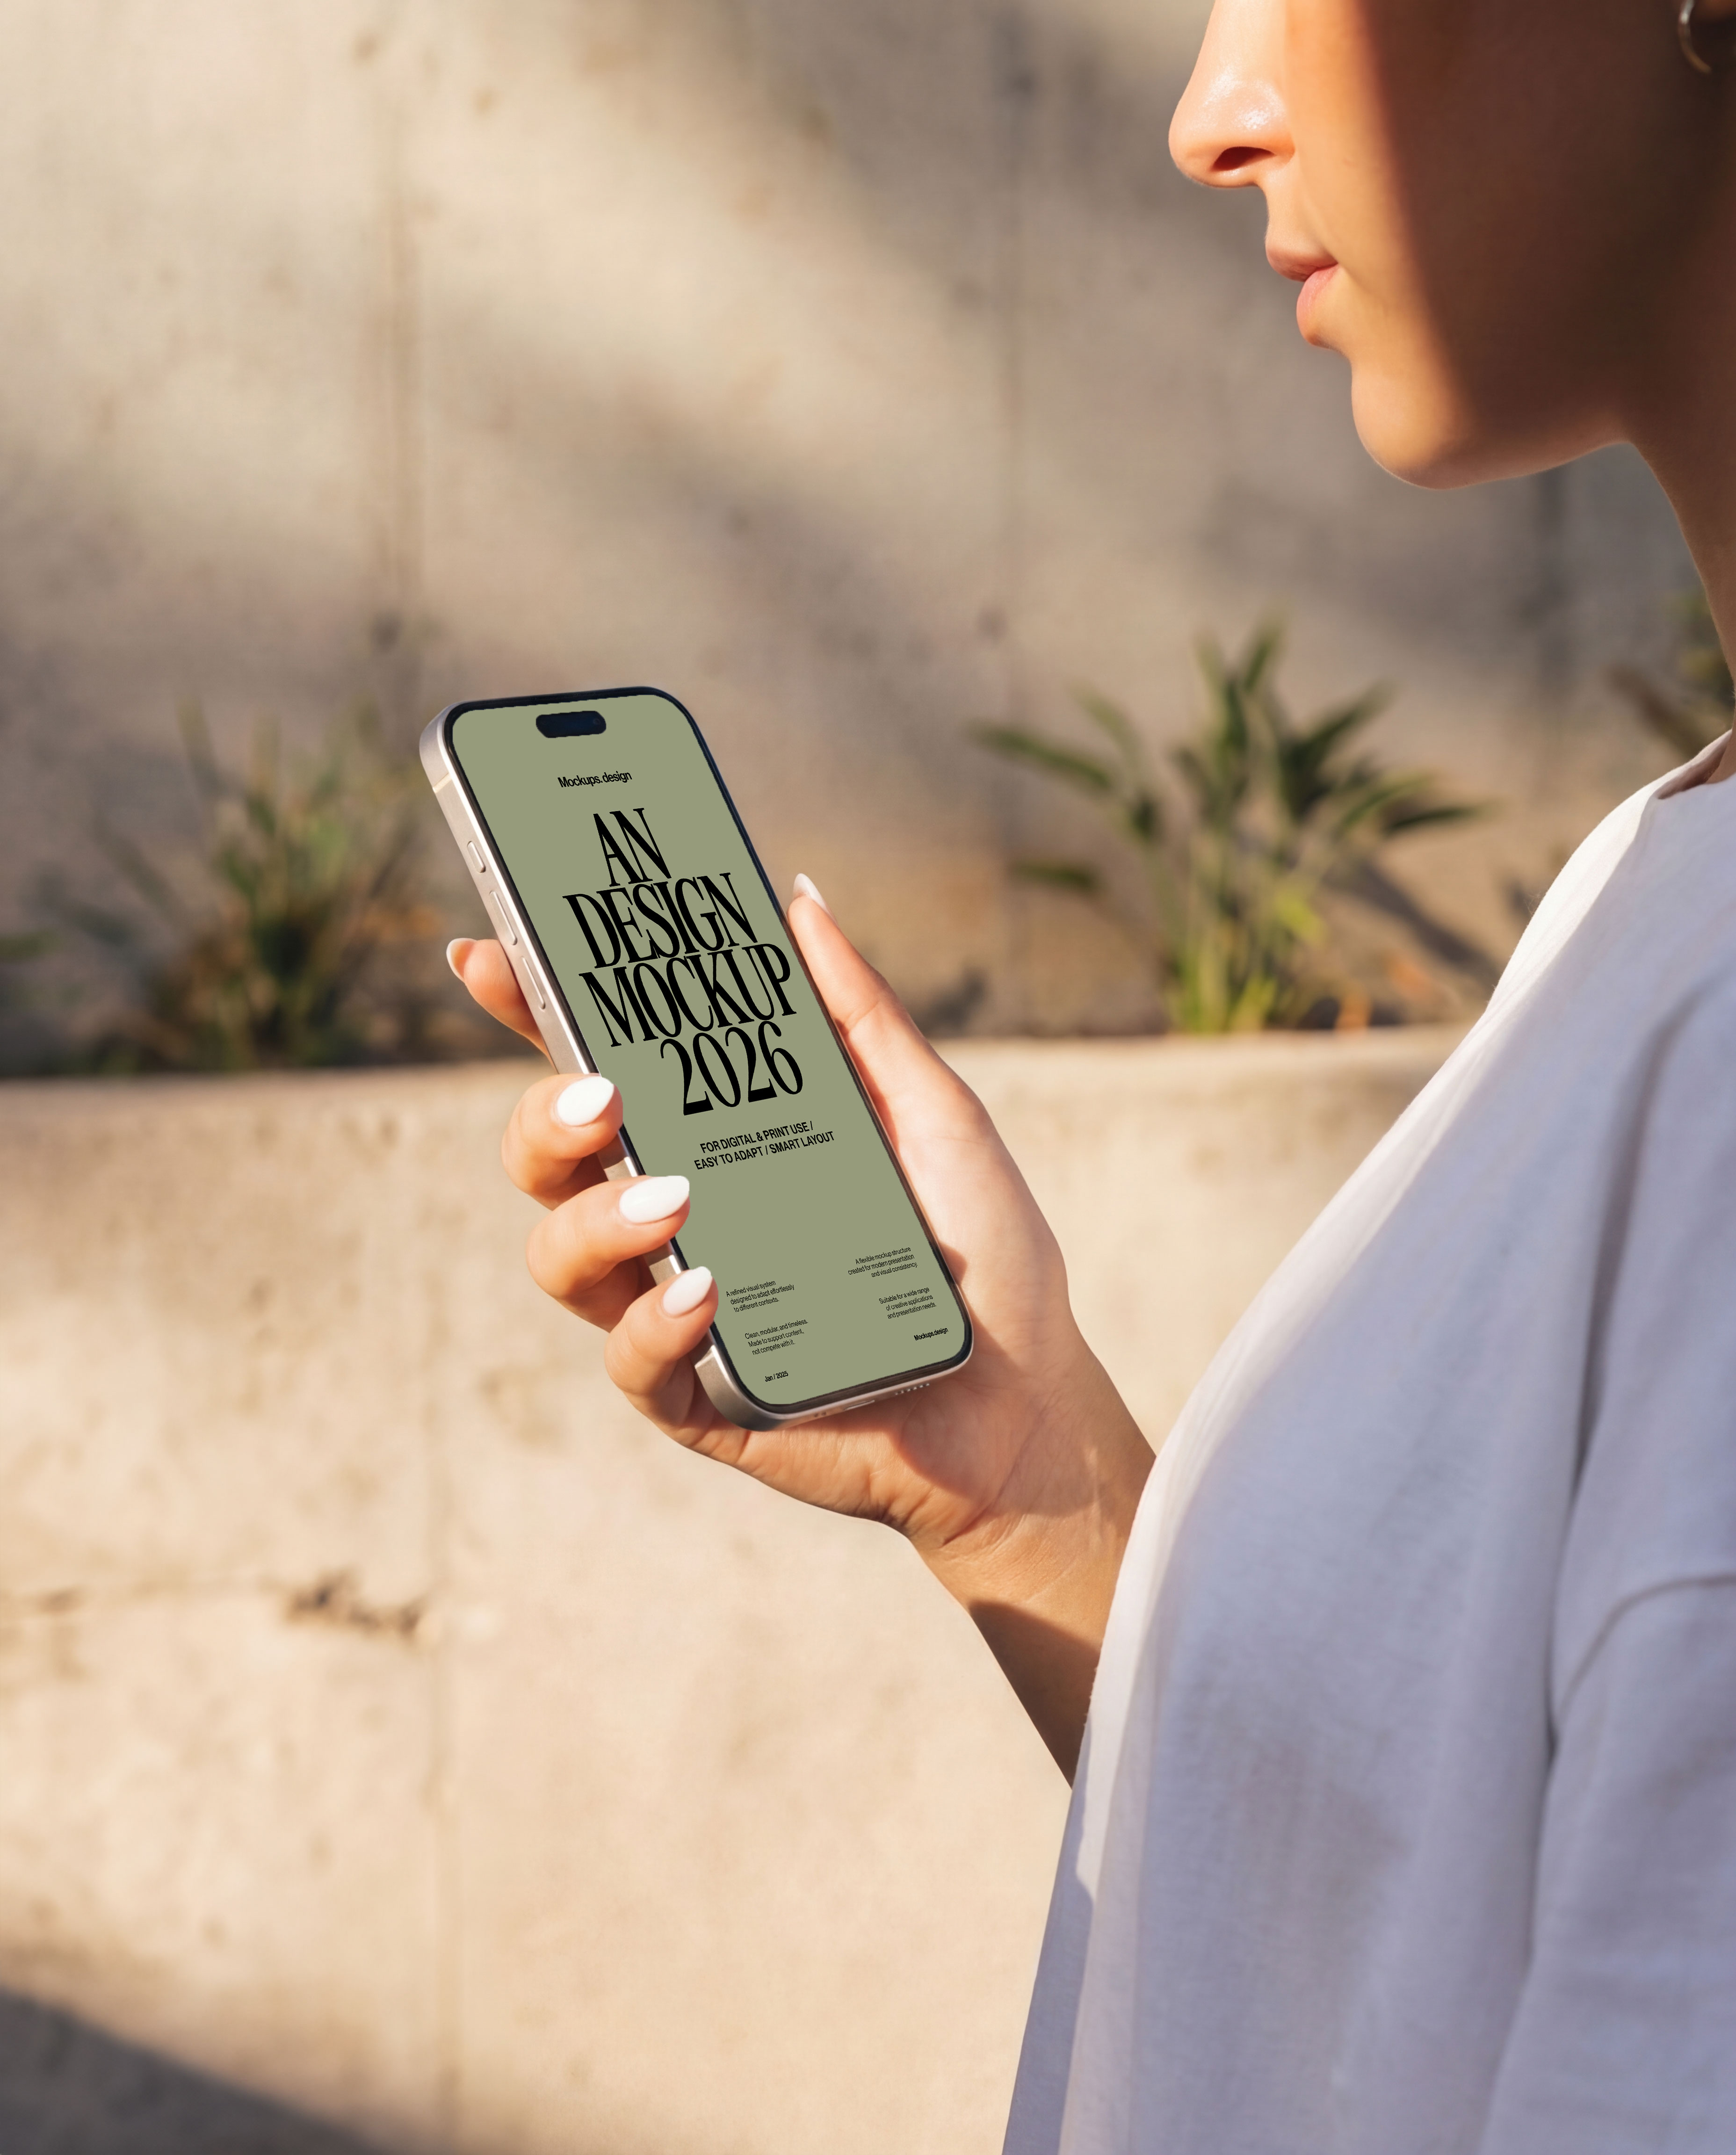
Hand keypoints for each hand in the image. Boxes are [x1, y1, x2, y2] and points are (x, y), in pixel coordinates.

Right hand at [448, 888, 1152, 1774]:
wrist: (1028, 1396)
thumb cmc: (981, 1252)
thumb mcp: (933, 1115)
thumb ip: (859, 1015)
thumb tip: (798, 899)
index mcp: (714, 1137)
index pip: (599, 1062)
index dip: (531, 1009)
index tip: (487, 956)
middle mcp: (674, 1216)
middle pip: (547, 1156)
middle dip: (545, 1116)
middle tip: (604, 1093)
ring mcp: (672, 1307)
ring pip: (561, 1256)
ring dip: (595, 1218)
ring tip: (674, 1199)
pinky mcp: (695, 1398)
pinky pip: (629, 1362)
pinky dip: (656, 1321)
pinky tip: (707, 1289)